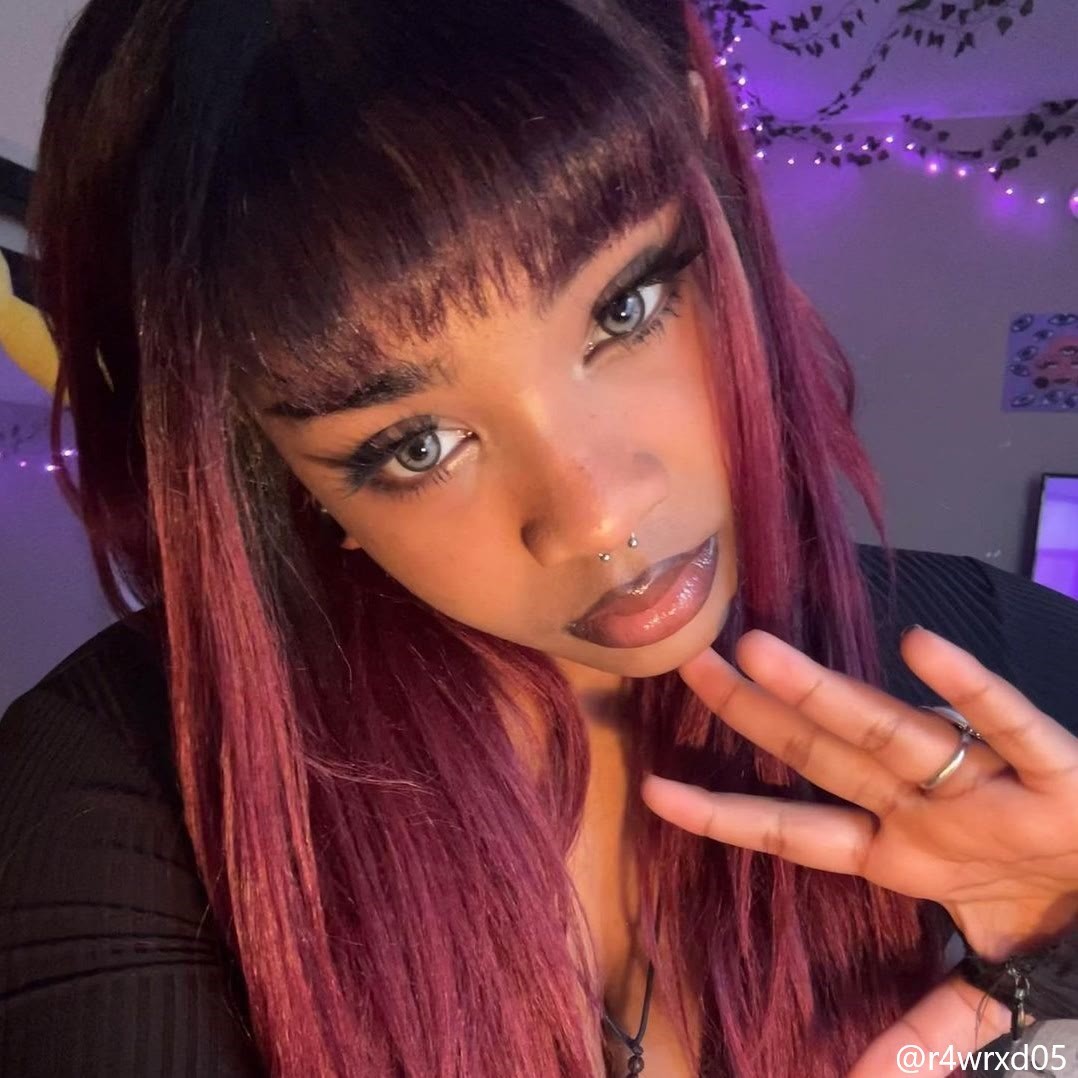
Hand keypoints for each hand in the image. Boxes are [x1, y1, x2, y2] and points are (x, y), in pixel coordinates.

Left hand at [640, 626, 1077, 1074]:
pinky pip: (1013, 728)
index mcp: (900, 853)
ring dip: (825, 692)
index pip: (795, 831)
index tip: (653, 791)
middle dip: (755, 715)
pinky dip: (973, 693)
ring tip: (759, 651)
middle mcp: (926, 810)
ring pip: (892, 733)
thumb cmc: (1057, 918)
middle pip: (823, 758)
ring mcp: (984, 787)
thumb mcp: (987, 985)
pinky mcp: (1059, 775)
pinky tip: (921, 649)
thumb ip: (926, 1029)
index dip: (725, 815)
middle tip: (688, 665)